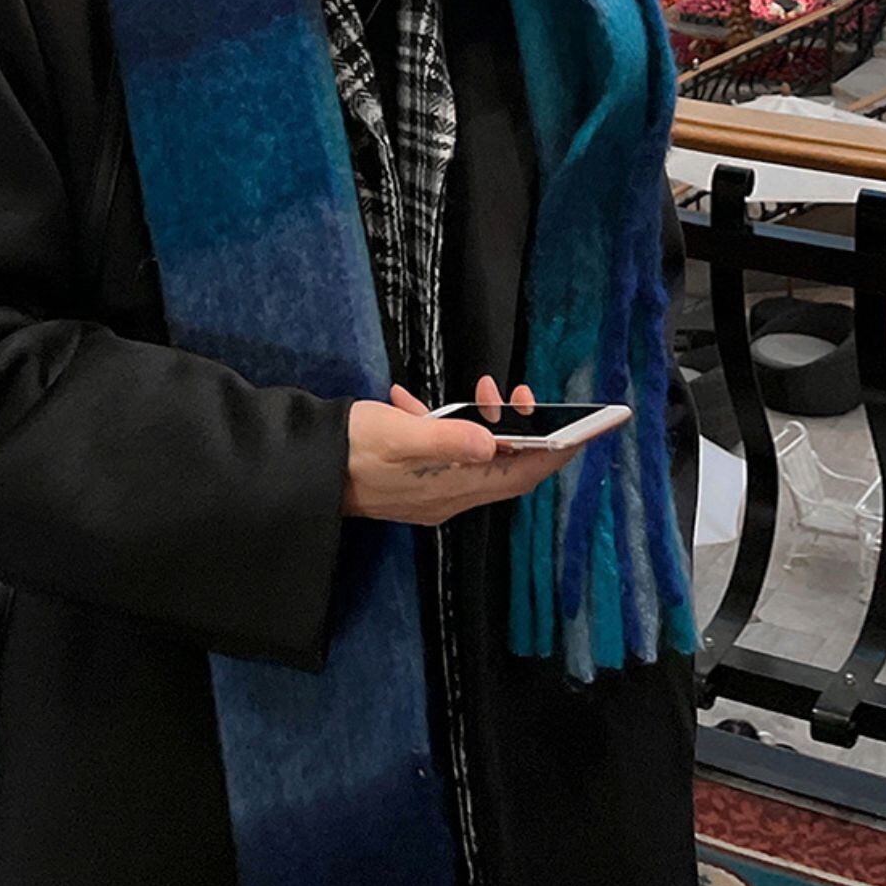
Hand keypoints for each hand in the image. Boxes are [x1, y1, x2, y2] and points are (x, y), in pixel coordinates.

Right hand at [343, 375, 580, 526]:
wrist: (303, 470)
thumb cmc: (351, 449)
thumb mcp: (397, 435)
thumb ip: (445, 438)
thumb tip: (491, 443)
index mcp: (450, 489)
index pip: (519, 476)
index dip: (554, 455)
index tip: (582, 432)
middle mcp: (445, 496)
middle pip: (502, 466)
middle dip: (518, 428)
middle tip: (514, 391)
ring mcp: (427, 489)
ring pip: (474, 456)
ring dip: (481, 422)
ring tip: (476, 389)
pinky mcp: (407, 478)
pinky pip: (439, 452)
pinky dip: (440, 424)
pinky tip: (414, 401)